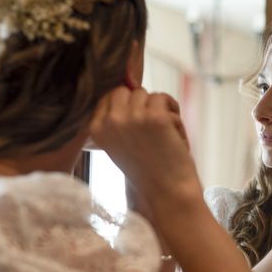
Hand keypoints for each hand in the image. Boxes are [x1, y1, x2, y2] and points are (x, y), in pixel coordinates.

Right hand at [89, 87, 201, 204]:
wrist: (168, 192)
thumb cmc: (149, 170)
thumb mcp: (122, 143)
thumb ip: (119, 117)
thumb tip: (129, 78)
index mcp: (96, 128)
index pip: (111, 95)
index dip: (130, 106)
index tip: (140, 129)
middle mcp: (111, 120)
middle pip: (130, 91)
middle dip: (145, 106)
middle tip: (153, 134)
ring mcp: (132, 117)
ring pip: (149, 94)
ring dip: (162, 111)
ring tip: (164, 137)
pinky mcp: (155, 116)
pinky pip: (165, 98)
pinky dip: (174, 114)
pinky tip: (174, 136)